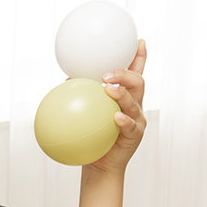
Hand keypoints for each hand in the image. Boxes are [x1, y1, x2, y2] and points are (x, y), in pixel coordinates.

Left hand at [89, 39, 146, 173]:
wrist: (100, 164)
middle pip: (138, 82)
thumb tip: (67, 79)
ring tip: (110, 89)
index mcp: (126, 96)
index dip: (139, 57)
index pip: (135, 73)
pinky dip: (123, 120)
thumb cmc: (93, 137)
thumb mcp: (87, 114)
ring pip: (135, 101)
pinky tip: (116, 117)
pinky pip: (130, 125)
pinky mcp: (135, 134)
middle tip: (108, 74)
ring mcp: (137, 119)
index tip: (138, 41)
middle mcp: (135, 105)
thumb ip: (83, 97)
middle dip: (126, 73)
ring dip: (122, 93)